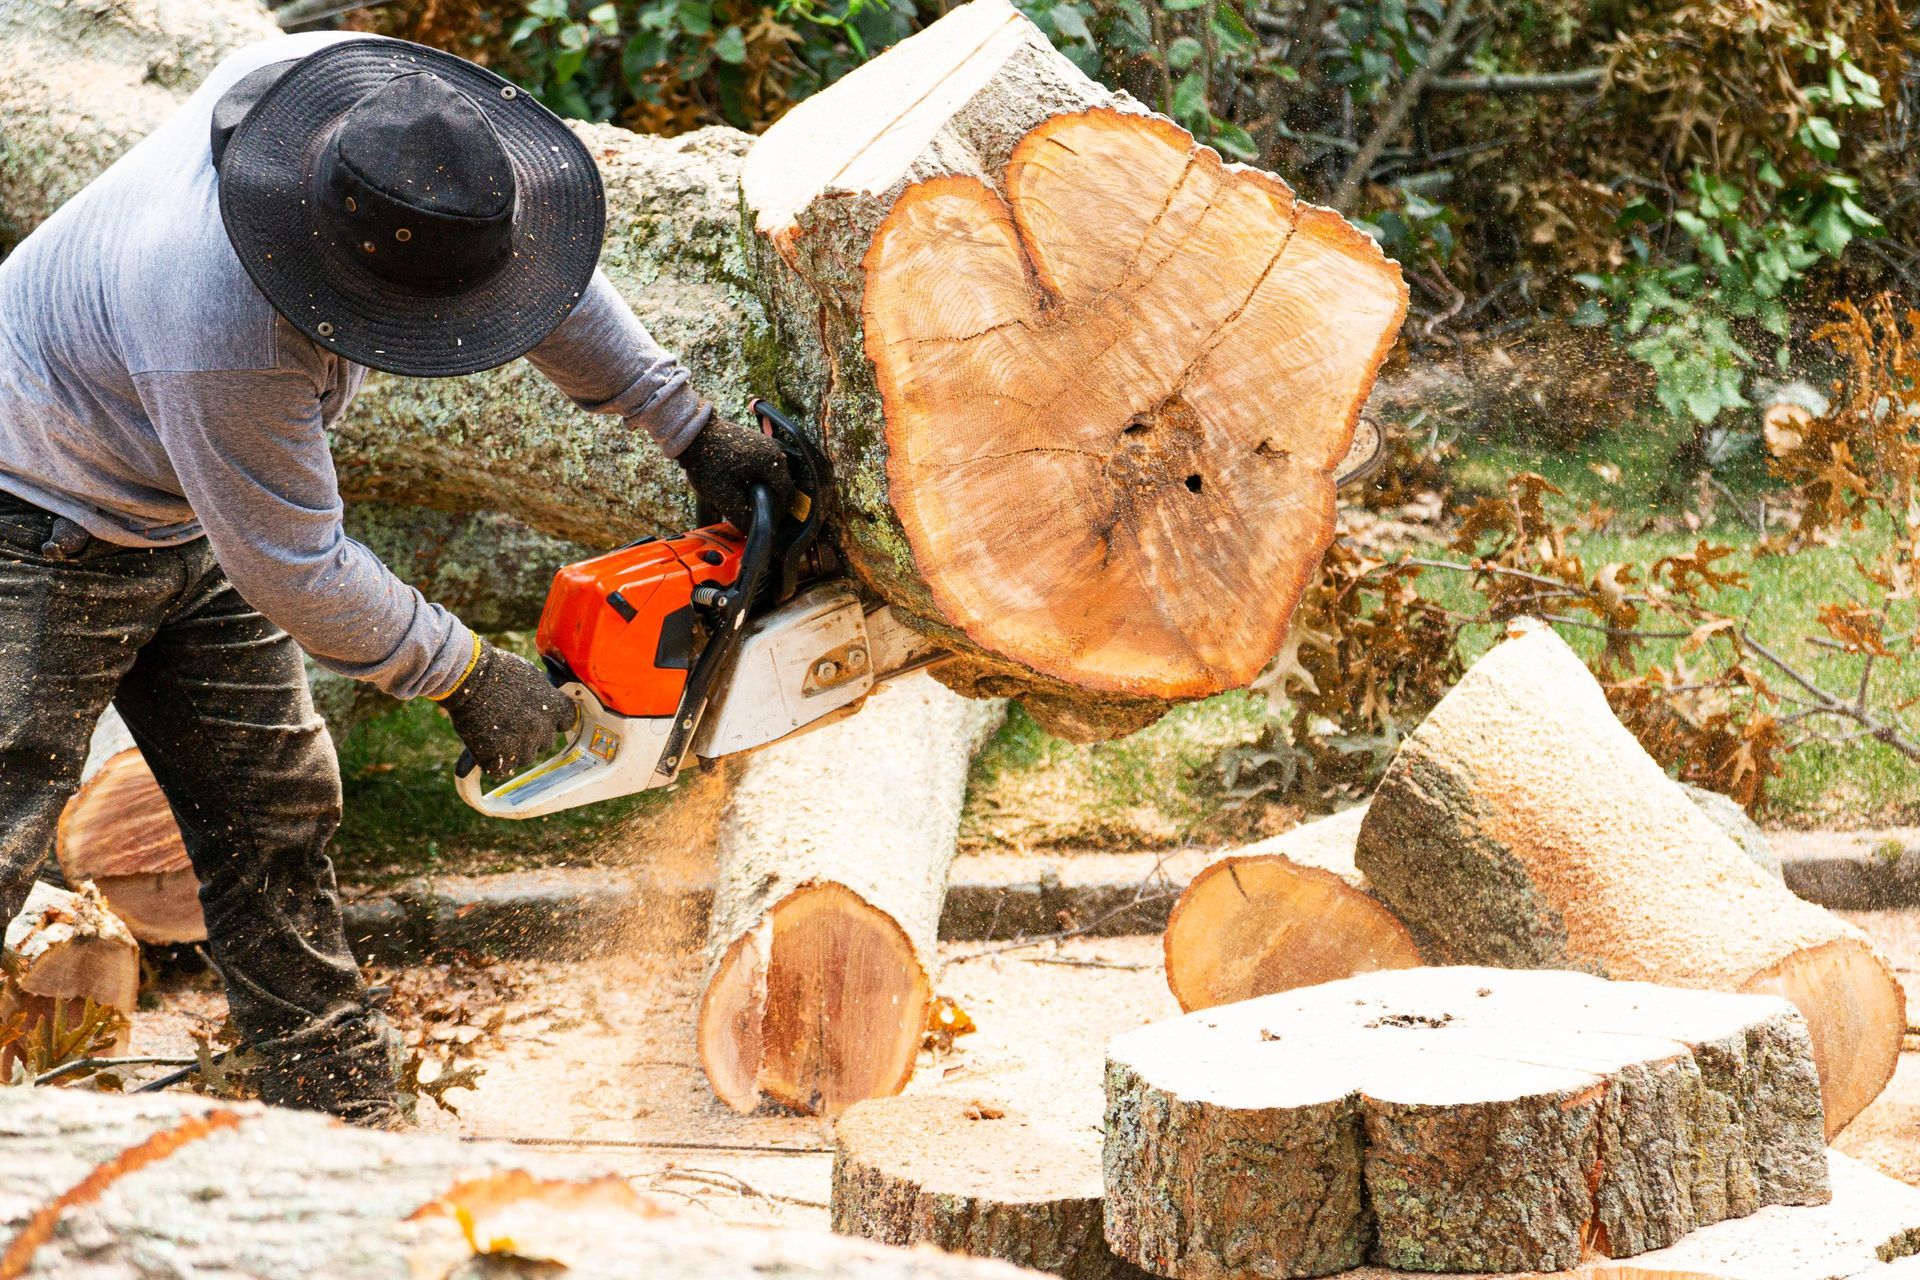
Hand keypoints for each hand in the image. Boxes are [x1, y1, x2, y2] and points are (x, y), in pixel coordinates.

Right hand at [437, 641, 573, 775]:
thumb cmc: (497, 669)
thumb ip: (542, 692)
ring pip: (524, 758)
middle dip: (532, 736)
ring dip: (513, 750)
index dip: (554, 720)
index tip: (544, 718)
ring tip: (496, 733)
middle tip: (512, 723)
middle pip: (544, 743)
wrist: (469, 677)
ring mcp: (520, 744)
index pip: (566, 721)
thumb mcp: (530, 674)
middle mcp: (542, 729)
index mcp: (553, 707)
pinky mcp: (497, 756)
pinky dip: (493, 762)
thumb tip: (544, 697)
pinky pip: (500, 769)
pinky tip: (485, 748)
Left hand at [676, 413, 796, 532]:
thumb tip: (751, 529)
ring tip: (745, 500)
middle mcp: (776, 451)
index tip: (767, 521)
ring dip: (763, 489)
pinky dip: (757, 478)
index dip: (779, 512)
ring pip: (772, 476)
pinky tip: (741, 485)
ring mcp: (767, 444)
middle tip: (753, 514)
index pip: (787, 495)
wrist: (694, 435)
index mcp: (773, 462)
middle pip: (781, 485)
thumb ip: (741, 516)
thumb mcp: (724, 495)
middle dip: (770, 501)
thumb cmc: (709, 461)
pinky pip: (764, 467)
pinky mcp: (757, 442)